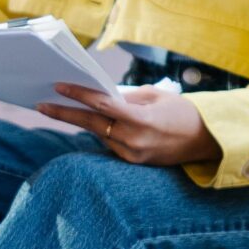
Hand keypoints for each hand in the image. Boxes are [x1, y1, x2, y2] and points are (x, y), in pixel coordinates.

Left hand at [37, 83, 220, 165]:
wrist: (207, 140)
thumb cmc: (182, 112)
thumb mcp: (155, 97)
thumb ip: (125, 98)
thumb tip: (98, 96)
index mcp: (141, 119)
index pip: (101, 105)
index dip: (78, 95)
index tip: (58, 86)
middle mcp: (134, 139)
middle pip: (91, 124)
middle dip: (64, 114)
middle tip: (41, 105)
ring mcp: (133, 154)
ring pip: (99, 134)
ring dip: (83, 122)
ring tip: (62, 109)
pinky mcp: (133, 162)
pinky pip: (110, 144)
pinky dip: (102, 132)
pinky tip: (94, 123)